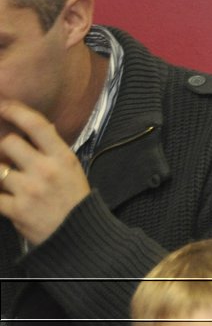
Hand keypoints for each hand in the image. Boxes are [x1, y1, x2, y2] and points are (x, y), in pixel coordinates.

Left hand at [0, 99, 92, 246]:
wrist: (77, 234)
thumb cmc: (73, 199)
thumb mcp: (71, 167)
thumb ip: (51, 150)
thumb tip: (32, 129)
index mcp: (62, 156)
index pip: (37, 125)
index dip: (16, 111)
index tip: (3, 106)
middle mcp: (46, 170)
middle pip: (9, 143)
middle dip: (3, 146)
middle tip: (6, 152)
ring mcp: (29, 190)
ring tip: (5, 170)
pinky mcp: (16, 210)